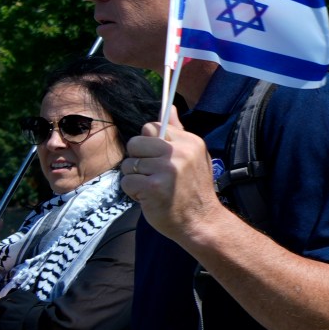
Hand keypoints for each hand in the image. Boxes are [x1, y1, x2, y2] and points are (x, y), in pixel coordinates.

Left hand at [121, 112, 221, 243]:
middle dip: (138, 159)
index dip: (148, 144)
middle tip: (153, 175)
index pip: (151, 127)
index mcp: (190, 141)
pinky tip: (149, 198)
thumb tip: (169, 106)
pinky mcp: (153, 187)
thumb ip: (178, 132)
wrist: (201, 223)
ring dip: (135, 178)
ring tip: (153, 188)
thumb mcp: (194, 157)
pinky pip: (127, 181)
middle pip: (135, 142)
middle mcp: (179, 152)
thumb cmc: (194, 190)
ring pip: (129, 164)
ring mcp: (166, 169)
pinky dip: (133, 192)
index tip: (158, 159)